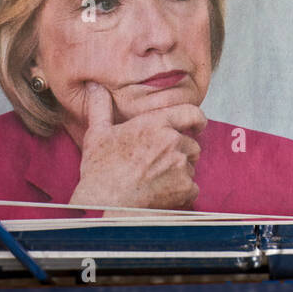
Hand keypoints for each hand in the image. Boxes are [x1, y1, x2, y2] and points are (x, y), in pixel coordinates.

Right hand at [69, 83, 203, 211]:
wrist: (105, 204)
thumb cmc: (100, 169)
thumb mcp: (97, 134)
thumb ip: (101, 107)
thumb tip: (94, 87)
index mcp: (155, 123)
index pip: (192, 113)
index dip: (198, 119)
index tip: (198, 126)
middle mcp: (173, 141)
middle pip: (192, 144)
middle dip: (182, 153)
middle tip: (160, 164)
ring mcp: (181, 165)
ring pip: (191, 167)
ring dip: (180, 173)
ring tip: (157, 180)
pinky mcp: (185, 188)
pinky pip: (192, 188)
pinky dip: (182, 193)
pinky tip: (163, 194)